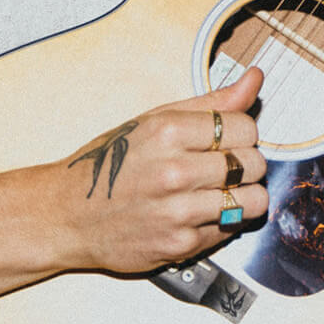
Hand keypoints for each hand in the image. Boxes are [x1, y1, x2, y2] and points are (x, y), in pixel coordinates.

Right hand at [62, 68, 270, 273]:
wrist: (68, 215)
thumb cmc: (110, 166)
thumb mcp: (153, 121)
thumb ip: (211, 103)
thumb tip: (255, 78)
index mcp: (168, 132)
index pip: (246, 127)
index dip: (242, 133)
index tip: (227, 139)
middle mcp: (175, 172)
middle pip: (254, 164)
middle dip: (245, 164)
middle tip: (222, 166)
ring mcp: (179, 212)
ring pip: (254, 201)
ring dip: (243, 196)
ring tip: (218, 191)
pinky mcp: (181, 245)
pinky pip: (231, 229)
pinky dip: (221, 221)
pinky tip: (197, 212)